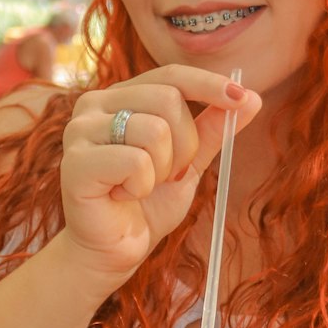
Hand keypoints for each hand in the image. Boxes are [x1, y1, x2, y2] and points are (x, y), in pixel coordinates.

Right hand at [58, 66, 260, 282]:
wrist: (113, 251)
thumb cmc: (146, 204)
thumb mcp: (190, 161)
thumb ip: (214, 128)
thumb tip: (252, 97)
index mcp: (120, 97)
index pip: (171, 75)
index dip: (208, 83)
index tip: (242, 97)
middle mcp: (94, 105)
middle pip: (167, 99)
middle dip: (185, 146)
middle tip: (168, 175)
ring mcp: (80, 131)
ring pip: (154, 130)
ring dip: (163, 170)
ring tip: (142, 187)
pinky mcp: (75, 162)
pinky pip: (135, 162)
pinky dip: (141, 187)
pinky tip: (123, 197)